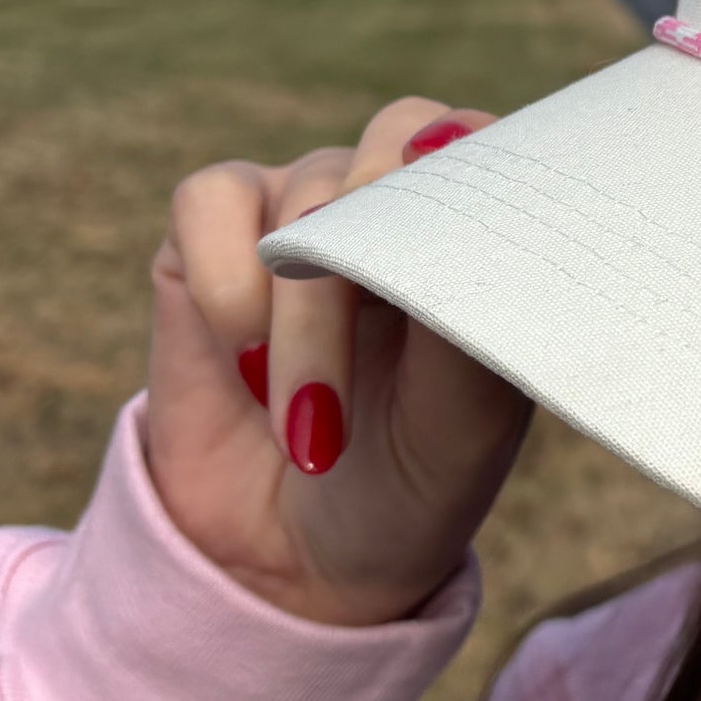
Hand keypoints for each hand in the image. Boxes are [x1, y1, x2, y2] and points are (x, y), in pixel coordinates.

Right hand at [145, 100, 531, 626]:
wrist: (298, 561)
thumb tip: (456, 207)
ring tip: (313, 423)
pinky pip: (211, 200)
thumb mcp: (465, 417)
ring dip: (304, 319)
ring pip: (304, 191)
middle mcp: (394, 197)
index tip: (459, 233)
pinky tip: (247, 368)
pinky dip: (227, 285)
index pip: (490, 139)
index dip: (471, 166)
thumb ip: (465, 313)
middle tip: (379, 346)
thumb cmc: (413, 479)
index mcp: (477, 229)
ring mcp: (302, 207)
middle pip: (395, 144)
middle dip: (380, 256)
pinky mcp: (211, 234)